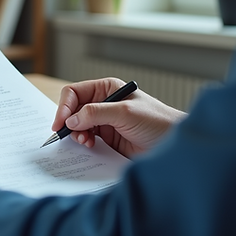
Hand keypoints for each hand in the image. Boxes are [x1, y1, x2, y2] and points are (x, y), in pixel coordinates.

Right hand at [53, 78, 186, 158]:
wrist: (174, 144)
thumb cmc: (157, 121)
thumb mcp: (125, 113)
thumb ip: (96, 113)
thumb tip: (71, 119)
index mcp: (107, 89)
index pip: (75, 93)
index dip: (64, 106)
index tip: (61, 122)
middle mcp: (103, 103)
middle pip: (73, 109)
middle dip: (68, 121)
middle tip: (69, 134)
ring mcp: (105, 121)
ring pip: (78, 125)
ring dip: (76, 133)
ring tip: (84, 141)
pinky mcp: (108, 138)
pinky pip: (87, 138)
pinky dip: (83, 142)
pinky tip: (90, 146)